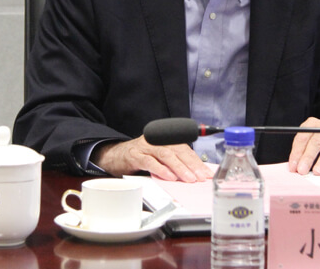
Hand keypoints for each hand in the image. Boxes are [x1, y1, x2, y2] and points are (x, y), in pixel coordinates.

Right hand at [92, 136, 212, 181]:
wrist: (114, 156)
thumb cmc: (139, 158)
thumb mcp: (158, 159)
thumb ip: (173, 163)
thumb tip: (192, 175)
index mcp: (165, 140)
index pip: (185, 150)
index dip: (196, 161)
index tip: (205, 173)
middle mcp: (157, 140)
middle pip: (178, 151)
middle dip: (191, 165)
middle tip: (200, 177)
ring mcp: (146, 147)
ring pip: (166, 155)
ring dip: (179, 167)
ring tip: (188, 178)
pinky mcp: (135, 155)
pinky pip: (150, 161)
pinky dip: (161, 169)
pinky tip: (169, 176)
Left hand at [287, 117, 319, 175]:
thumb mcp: (310, 145)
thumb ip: (302, 154)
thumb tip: (295, 168)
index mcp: (312, 124)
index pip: (302, 137)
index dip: (297, 153)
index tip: (293, 166)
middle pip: (316, 142)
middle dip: (308, 158)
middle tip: (302, 170)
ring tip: (316, 173)